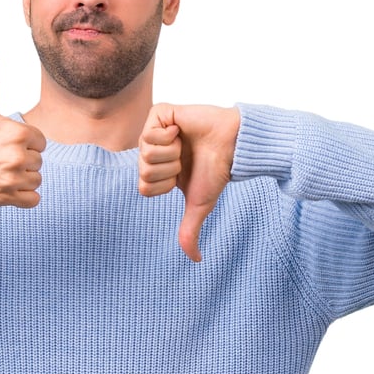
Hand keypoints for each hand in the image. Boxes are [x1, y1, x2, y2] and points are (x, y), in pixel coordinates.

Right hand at [0, 45, 46, 207]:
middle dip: (21, 160)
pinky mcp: (7, 198)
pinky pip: (33, 200)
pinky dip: (22, 197)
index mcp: (18, 132)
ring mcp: (12, 179)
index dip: (22, 141)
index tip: (1, 142)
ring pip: (35, 180)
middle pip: (38, 160)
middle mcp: (18, 156)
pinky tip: (3, 187)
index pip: (39, 140)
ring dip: (21, 178)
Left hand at [138, 104, 240, 261]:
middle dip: (169, 168)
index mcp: (158, 170)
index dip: (164, 184)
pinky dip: (169, 135)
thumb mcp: (199, 205)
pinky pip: (150, 130)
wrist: (231, 146)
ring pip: (145, 151)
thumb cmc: (216, 171)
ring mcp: (155, 131)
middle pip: (143, 170)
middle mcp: (153, 150)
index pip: (143, 186)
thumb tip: (196, 260)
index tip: (182, 176)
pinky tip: (181, 130)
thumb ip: (190, 231)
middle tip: (185, 158)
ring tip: (184, 145)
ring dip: (170, 152)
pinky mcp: (161, 113)